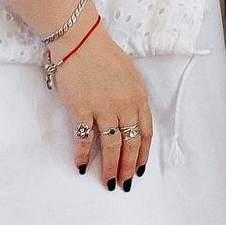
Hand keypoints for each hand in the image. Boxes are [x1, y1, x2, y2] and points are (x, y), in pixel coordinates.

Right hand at [54, 31, 152, 188]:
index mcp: (138, 96)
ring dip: (109, 167)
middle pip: (129, 143)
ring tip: (108, 182)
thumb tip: (127, 122)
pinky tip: (82, 167)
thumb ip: (131, 99)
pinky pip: (83, 139)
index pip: (145, 132)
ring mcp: (102, 108)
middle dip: (128, 166)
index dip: (143, 153)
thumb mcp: (128, 76)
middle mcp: (124, 105)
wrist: (81, 41)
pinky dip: (82, 155)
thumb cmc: (104, 55)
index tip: (140, 168)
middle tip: (125, 183)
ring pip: (110, 145)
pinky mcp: (80, 109)